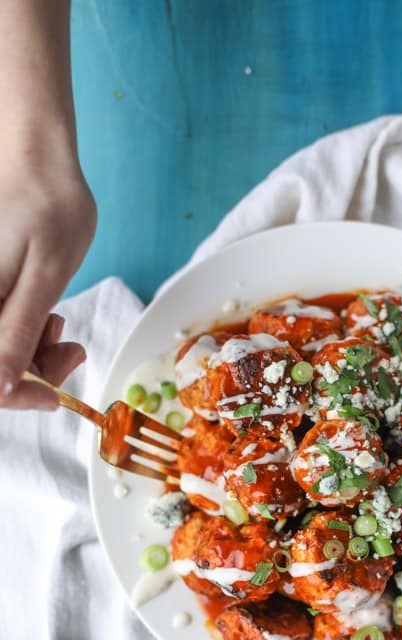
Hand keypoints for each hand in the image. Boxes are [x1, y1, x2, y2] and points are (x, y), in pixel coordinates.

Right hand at [0, 152, 95, 409]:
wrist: (37, 156)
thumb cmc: (47, 205)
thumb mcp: (44, 276)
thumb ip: (18, 331)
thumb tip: (0, 387)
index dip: (14, 395)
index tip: (53, 398)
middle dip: (30, 372)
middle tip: (70, 351)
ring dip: (31, 352)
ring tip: (60, 326)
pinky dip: (25, 332)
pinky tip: (47, 315)